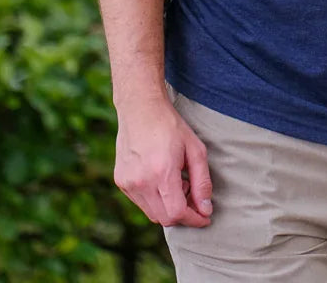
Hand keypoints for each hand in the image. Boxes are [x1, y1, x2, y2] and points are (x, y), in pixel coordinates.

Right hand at [113, 95, 213, 227]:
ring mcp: (128, 183)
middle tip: (191, 191)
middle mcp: (141, 182)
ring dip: (168, 206)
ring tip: (176, 181)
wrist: (140, 108)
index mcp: (161, 172)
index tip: (205, 217)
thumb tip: (206, 210)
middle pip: (165, 218)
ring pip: (152, 213)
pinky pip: (141, 202)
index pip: (177, 213)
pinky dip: (155, 199)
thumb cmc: (171, 126)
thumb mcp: (195, 149)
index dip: (194, 219)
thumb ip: (202, 182)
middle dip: (183, 213)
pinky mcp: (121, 182)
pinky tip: (161, 177)